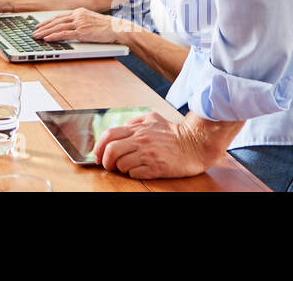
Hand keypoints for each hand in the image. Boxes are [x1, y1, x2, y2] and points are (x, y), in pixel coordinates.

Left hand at [31, 7, 127, 43]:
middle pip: (56, 21)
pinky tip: (47, 38)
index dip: (48, 21)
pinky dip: (54, 36)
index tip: (41, 25)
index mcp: (79, 12)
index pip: (59, 16)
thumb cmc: (106, 27)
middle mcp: (77, 16)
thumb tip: (71, 28)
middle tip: (35, 31)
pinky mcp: (82, 32)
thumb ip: (80, 21)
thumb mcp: (91, 20)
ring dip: (45, 32)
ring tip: (37, 36)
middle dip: (43, 27)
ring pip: (57, 27)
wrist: (116, 28)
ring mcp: (79, 23)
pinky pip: (64, 34)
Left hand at [92, 113, 214, 179]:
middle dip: (105, 160)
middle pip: (111, 150)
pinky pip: (135, 173)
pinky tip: (139, 170)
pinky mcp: (156, 167)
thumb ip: (137, 120)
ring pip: (122, 164)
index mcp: (138, 129)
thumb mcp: (154, 118)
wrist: (195, 144)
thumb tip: (124, 125)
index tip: (97, 155)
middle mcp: (141, 140)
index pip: (109, 135)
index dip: (99, 146)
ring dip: (120, 168)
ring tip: (127, 167)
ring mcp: (148, 154)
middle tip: (108, 165)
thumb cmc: (175, 133)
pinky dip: (133, 173)